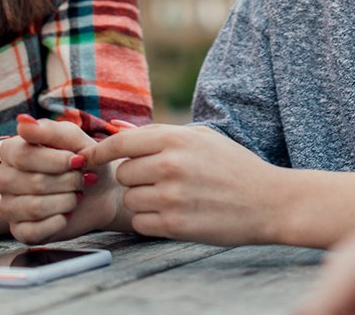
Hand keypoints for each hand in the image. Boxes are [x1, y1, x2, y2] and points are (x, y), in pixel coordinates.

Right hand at [0, 115, 120, 243]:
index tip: (80, 160)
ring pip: (35, 207)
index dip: (58, 161)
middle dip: (68, 182)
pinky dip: (58, 223)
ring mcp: (8, 206)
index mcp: (10, 151)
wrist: (101, 191)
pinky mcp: (19, 230)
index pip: (25, 156)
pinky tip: (67, 214)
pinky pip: (33, 232)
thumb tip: (22, 121)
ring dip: (66, 201)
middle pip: (33, 183)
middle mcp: (3, 178)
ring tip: (76, 195)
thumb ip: (50, 130)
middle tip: (82, 179)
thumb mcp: (74, 139)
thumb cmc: (83, 159)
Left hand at [82, 123, 287, 245]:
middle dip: (135, 178)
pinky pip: (140, 223)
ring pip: (129, 200)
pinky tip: (174, 214)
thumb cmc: (233, 166)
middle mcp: (170, 165)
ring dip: (143, 201)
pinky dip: (151, 221)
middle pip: (122, 173)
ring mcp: (172, 196)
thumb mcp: (201, 138)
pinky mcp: (175, 225)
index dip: (97, 152)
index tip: (85, 159)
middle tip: (160, 181)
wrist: (269, 201)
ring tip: (172, 198)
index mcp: (176, 140)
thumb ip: (158, 135)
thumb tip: (115, 130)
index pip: (119, 143)